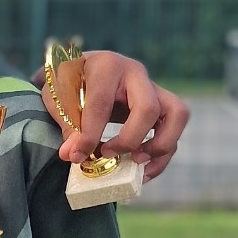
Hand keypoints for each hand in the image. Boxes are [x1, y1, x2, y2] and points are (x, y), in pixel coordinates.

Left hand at [49, 50, 189, 181]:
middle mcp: (135, 74)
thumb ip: (67, 125)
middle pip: (149, 108)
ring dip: (161, 145)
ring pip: (177, 114)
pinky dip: (162, 155)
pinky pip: (174, 130)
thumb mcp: (59, 98)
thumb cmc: (70, 82)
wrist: (81, 71)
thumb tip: (72, 155)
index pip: (102, 104)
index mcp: (106, 66)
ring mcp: (153, 88)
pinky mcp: (161, 105)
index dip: (90, 135)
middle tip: (109, 155)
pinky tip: (141, 171)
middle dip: (130, 139)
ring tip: (136, 162)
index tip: (76, 156)